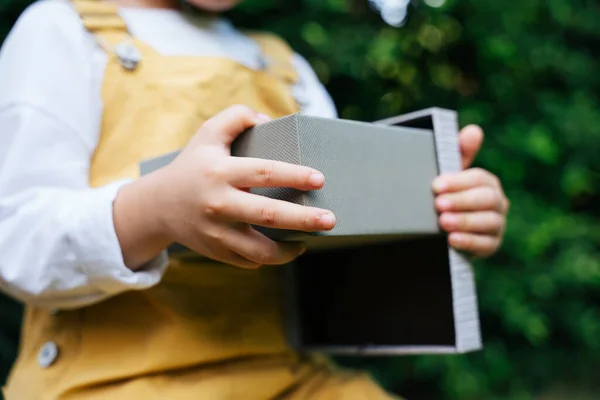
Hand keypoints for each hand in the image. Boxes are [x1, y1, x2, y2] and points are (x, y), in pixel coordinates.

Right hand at [147, 105, 335, 268]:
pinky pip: (249, 261)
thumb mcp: (208, 134)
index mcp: (220, 172)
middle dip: (304, 219)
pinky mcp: (216, 252)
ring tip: (309, 242)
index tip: (319, 180)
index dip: (294, 176)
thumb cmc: (192, 166)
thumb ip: (236, 117)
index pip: (264, 172)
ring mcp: (216, 232)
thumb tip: (269, 121)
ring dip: (289, 250)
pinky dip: (268, 258)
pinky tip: (282, 248)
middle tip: (330, 220)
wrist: (159, 205)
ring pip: (260, 250)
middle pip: (268, 215)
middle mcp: (218, 204)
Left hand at [432, 125, 508, 257]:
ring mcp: (497, 225)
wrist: (439, 231)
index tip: (436, 186)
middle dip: (461, 201)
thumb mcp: (449, 176)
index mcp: (487, 183)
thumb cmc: (446, 196)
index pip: (479, 179)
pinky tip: (452, 240)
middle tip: (438, 204)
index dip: (458, 182)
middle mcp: (497, 203)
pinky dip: (469, 242)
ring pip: (489, 222)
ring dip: (465, 221)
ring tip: (443, 222)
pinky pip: (486, 245)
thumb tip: (474, 131)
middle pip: (487, 199)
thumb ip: (459, 153)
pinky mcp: (491, 246)